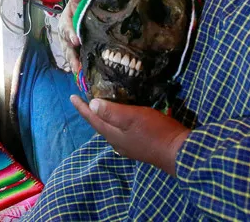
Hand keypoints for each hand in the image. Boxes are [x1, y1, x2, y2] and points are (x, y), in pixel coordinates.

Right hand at [58, 0, 82, 73]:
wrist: (78, 8)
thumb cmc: (78, 2)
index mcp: (65, 19)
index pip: (67, 27)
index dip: (71, 34)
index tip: (77, 41)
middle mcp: (64, 33)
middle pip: (66, 45)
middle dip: (71, 56)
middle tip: (77, 65)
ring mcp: (68, 43)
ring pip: (69, 54)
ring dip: (74, 63)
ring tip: (79, 72)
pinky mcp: (75, 49)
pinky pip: (75, 58)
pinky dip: (79, 66)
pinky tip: (84, 74)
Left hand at [71, 95, 189, 176]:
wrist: (178, 152)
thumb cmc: (155, 132)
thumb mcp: (133, 117)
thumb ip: (112, 112)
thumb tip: (91, 104)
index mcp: (113, 134)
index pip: (92, 118)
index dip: (82, 107)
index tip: (71, 96)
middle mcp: (117, 142)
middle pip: (99, 124)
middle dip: (91, 111)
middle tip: (85, 98)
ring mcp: (128, 146)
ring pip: (110, 129)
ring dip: (104, 117)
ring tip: (102, 105)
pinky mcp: (138, 146)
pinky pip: (121, 132)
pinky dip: (116, 122)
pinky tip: (122, 118)